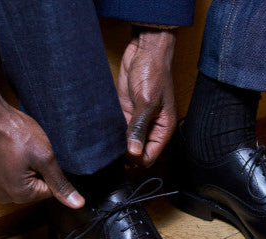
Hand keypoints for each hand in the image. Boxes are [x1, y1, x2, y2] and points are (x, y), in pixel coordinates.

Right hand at [0, 76, 83, 207]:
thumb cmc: (15, 133)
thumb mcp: (45, 158)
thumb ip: (61, 183)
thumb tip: (78, 204)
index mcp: (19, 196)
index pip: (50, 190)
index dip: (49, 169)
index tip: (39, 155)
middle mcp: (5, 196)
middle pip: (37, 187)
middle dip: (38, 168)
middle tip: (29, 151)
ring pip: (27, 179)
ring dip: (28, 164)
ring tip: (21, 149)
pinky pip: (14, 174)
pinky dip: (18, 162)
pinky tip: (13, 149)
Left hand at [118, 28, 176, 166]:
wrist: (143, 51)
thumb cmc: (153, 73)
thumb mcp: (146, 102)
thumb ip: (139, 127)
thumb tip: (133, 152)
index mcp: (163, 129)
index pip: (150, 157)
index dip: (137, 160)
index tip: (123, 156)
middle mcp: (151, 128)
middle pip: (138, 152)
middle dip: (126, 154)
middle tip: (111, 153)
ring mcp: (138, 121)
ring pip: (126, 143)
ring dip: (117, 144)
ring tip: (105, 144)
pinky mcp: (126, 113)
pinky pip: (118, 130)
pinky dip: (111, 133)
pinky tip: (102, 133)